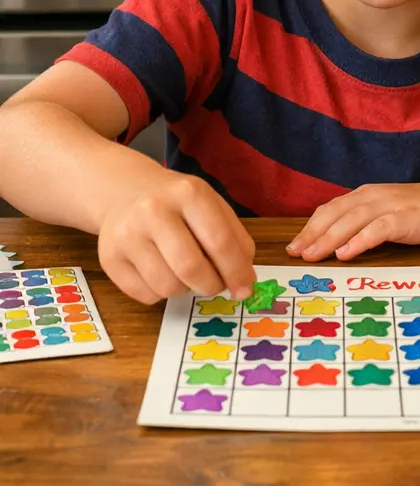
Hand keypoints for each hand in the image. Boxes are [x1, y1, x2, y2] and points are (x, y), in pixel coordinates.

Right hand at [96, 171, 255, 304]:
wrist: (126, 191)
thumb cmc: (178, 202)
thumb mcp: (212, 206)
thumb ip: (235, 239)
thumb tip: (245, 282)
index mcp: (188, 193)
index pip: (219, 241)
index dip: (236, 271)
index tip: (245, 289)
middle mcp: (153, 210)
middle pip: (191, 268)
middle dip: (212, 285)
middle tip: (217, 285)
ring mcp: (127, 235)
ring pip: (168, 286)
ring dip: (186, 289)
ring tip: (187, 271)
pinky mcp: (108, 258)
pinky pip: (145, 295)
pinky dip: (161, 293)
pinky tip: (162, 271)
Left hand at [286, 180, 419, 261]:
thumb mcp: (395, 214)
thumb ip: (371, 223)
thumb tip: (341, 243)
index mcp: (371, 195)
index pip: (333, 209)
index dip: (311, 227)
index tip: (294, 246)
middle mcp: (378, 196)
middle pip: (336, 213)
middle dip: (312, 233)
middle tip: (294, 254)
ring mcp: (394, 205)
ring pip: (352, 219)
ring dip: (328, 237)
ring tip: (311, 255)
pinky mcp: (410, 218)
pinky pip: (379, 229)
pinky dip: (359, 240)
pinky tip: (346, 254)